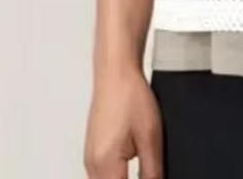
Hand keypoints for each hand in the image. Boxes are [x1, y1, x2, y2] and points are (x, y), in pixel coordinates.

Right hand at [84, 63, 162, 178]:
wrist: (116, 73)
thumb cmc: (130, 96)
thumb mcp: (151, 137)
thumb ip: (152, 171)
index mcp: (105, 164)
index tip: (150, 178)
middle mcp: (92, 165)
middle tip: (148, 173)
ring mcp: (90, 158)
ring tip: (141, 167)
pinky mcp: (92, 151)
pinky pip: (102, 175)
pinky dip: (116, 175)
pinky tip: (130, 164)